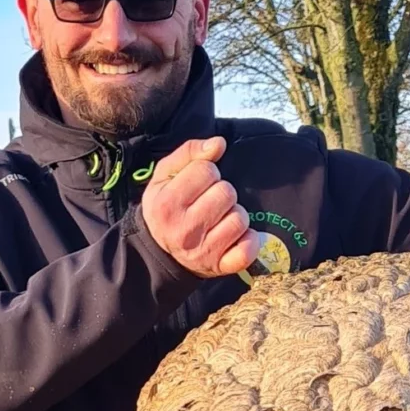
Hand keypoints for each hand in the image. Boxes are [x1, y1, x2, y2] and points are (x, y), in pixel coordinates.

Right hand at [141, 135, 263, 277]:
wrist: (160, 252)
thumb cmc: (166, 207)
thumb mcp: (165, 176)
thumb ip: (189, 153)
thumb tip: (218, 144)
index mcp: (168, 204)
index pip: (206, 171)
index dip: (207, 172)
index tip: (199, 183)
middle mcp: (185, 230)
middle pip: (226, 193)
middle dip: (222, 192)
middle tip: (211, 201)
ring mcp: (204, 252)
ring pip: (240, 218)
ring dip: (235, 214)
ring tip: (221, 218)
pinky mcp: (221, 266)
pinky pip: (248, 249)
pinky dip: (249, 240)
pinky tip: (237, 236)